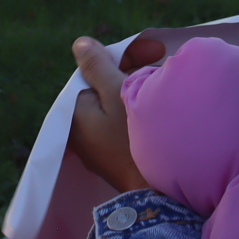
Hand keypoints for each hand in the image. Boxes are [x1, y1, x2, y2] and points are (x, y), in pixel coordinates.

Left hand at [68, 35, 164, 193]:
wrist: (154, 194)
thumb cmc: (134, 139)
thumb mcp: (116, 94)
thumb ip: (97, 66)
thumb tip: (79, 43)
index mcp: (75, 111)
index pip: (95, 69)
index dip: (125, 55)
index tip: (155, 50)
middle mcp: (80, 129)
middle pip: (104, 85)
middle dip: (133, 70)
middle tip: (163, 63)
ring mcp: (96, 144)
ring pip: (115, 102)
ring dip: (137, 88)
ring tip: (163, 83)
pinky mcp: (113, 155)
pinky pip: (121, 121)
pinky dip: (136, 108)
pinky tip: (156, 105)